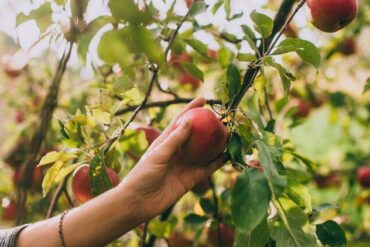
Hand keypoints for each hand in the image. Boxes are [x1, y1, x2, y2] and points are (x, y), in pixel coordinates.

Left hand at [120, 98, 226, 220]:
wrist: (139, 202)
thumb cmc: (142, 175)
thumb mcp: (158, 154)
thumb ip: (174, 139)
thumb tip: (189, 120)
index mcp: (166, 141)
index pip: (181, 121)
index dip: (191, 109)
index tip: (203, 100)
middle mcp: (177, 151)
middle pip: (196, 136)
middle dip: (208, 127)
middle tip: (221, 119)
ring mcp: (185, 165)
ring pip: (204, 152)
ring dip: (216, 144)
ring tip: (229, 135)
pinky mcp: (190, 179)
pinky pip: (207, 169)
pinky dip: (217, 163)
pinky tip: (228, 156)